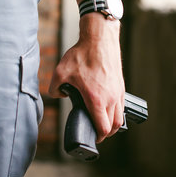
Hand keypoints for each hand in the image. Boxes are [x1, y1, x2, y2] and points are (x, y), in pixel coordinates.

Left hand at [49, 13, 124, 142]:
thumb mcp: (60, 72)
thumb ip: (54, 88)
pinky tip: (107, 107)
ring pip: (120, 116)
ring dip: (112, 123)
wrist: (99, 39)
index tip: (94, 138)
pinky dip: (116, 111)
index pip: (103, 128)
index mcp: (97, 100)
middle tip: (97, 132)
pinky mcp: (121, 84)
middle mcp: (111, 98)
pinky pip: (121, 104)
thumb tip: (57, 94)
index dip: (99, 137)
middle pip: (114, 126)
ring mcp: (118, 92)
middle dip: (106, 133)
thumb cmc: (83, 55)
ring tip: (103, 122)